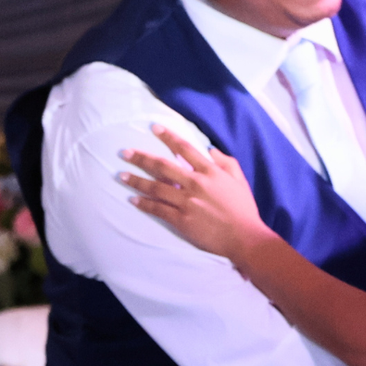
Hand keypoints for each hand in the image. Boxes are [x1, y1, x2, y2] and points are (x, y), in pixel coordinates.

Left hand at [121, 124, 269, 261]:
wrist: (244, 237)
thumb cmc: (244, 209)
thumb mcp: (239, 180)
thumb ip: (225, 162)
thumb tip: (209, 149)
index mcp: (210, 171)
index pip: (184, 148)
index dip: (167, 136)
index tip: (153, 128)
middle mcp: (195, 183)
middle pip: (162, 166)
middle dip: (141, 158)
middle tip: (124, 152)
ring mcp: (186, 202)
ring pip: (155, 187)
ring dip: (136, 180)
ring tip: (121, 175)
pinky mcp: (181, 220)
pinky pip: (158, 209)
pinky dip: (144, 204)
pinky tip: (132, 199)